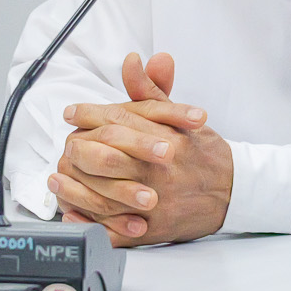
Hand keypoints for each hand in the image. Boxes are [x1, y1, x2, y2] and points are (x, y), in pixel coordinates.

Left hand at [51, 52, 232, 245]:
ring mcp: (157, 201)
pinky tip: (73, 213)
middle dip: (80, 147)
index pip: (119, 121)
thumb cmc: (203, 152)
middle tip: (67, 143)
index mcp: (167, 138)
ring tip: (57, 178)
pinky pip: (114, 229)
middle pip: (108, 155)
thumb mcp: (181, 117)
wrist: (233, 191)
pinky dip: (91, 222)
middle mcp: (160, 169)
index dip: (90, 114)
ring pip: (106, 194)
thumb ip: (151, 90)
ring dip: (75, 186)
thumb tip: (132, 61)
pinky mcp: (154, 229)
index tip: (72, 112)